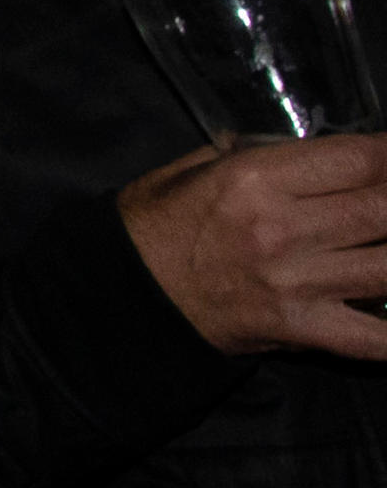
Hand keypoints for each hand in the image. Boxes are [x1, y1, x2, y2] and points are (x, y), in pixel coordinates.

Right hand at [121, 131, 386, 357]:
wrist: (126, 294)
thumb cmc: (158, 221)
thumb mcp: (195, 166)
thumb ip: (258, 151)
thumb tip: (314, 149)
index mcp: (253, 179)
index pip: (355, 159)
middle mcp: (281, 229)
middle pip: (383, 209)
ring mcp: (296, 284)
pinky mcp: (301, 330)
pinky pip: (372, 338)